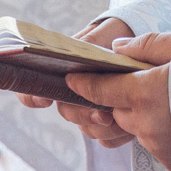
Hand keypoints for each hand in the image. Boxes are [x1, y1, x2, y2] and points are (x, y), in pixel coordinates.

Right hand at [22, 18, 130, 147]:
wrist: (139, 48)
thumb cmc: (118, 35)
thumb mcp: (106, 31)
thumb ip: (91, 41)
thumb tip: (77, 51)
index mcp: (65, 68)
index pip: (35, 85)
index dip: (31, 96)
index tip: (45, 100)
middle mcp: (73, 91)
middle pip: (66, 111)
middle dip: (82, 115)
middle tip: (102, 114)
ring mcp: (90, 107)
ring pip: (86, 129)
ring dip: (101, 128)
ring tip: (121, 119)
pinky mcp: (109, 121)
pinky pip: (106, 139)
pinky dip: (117, 136)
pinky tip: (130, 127)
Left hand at [65, 32, 170, 170]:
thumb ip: (147, 45)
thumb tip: (116, 49)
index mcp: (143, 93)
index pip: (100, 90)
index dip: (83, 84)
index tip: (71, 79)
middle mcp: (145, 124)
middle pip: (117, 111)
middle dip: (118, 99)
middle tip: (134, 83)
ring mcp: (159, 147)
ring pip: (136, 128)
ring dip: (142, 115)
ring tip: (168, 99)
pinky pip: (156, 143)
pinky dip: (161, 130)